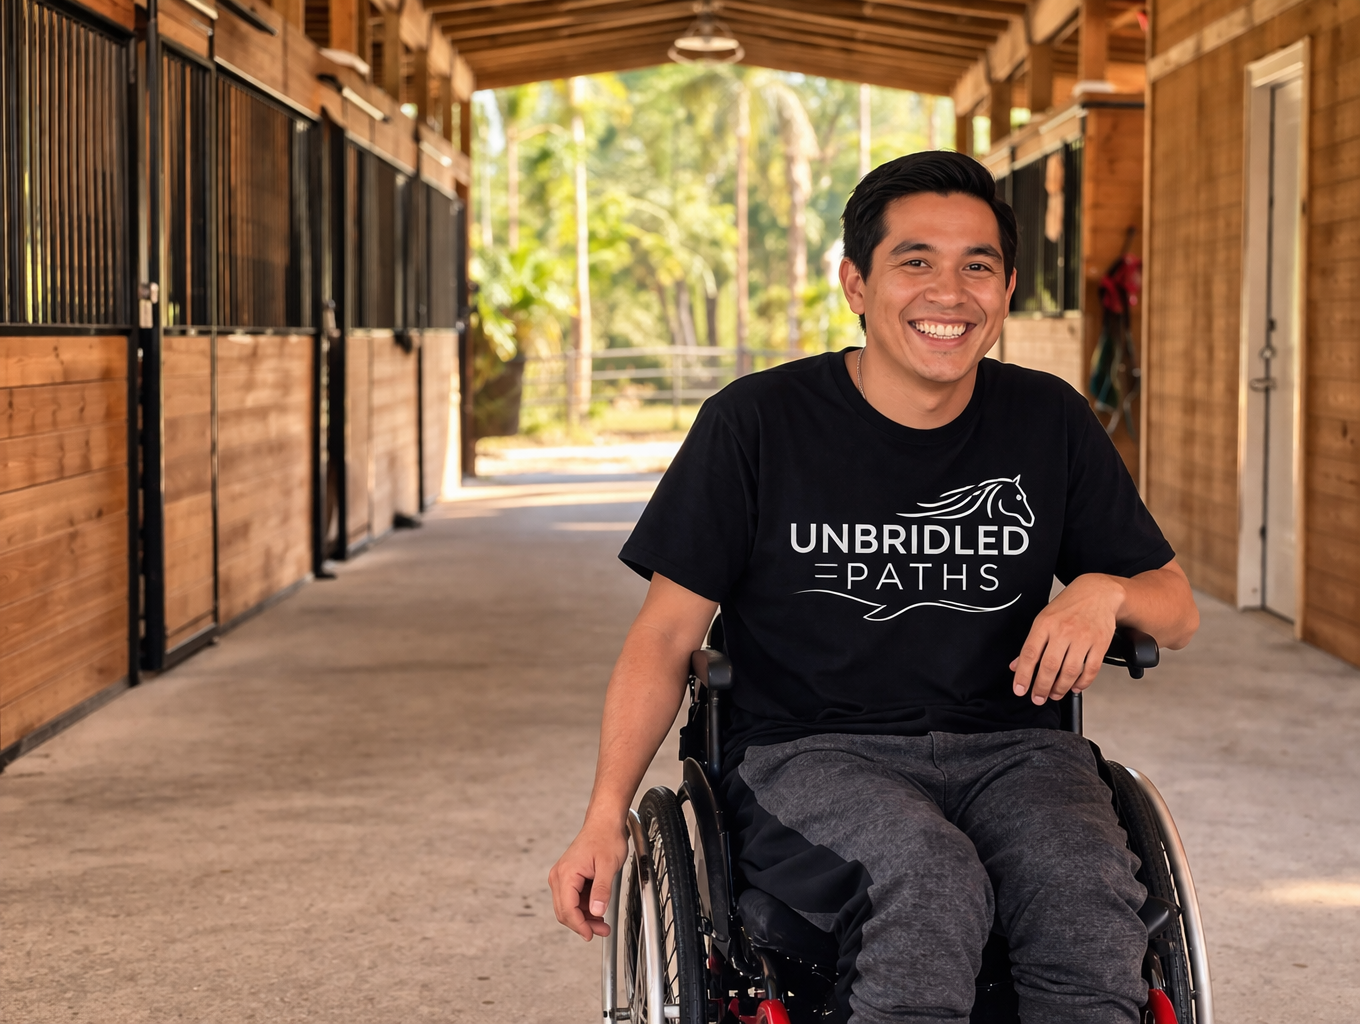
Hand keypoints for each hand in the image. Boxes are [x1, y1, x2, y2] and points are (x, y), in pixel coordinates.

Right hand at [548, 817, 627, 940]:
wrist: (604, 822)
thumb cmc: (606, 837)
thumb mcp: (608, 866)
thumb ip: (602, 890)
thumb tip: (597, 911)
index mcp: (566, 874)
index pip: (567, 909)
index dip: (579, 925)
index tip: (590, 935)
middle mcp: (559, 876)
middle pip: (564, 911)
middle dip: (582, 924)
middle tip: (602, 931)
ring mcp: (563, 876)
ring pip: (568, 907)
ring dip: (584, 918)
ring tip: (603, 924)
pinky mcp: (569, 876)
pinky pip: (573, 899)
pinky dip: (584, 907)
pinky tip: (598, 910)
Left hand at [1011, 574, 1125, 704]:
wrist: (1098, 593)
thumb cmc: (1068, 606)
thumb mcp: (1044, 619)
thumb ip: (1031, 644)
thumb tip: (1016, 666)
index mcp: (1045, 624)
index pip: (1030, 654)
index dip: (1023, 675)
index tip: (1020, 690)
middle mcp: (1063, 631)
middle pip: (1050, 666)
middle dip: (1042, 687)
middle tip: (1037, 698)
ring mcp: (1083, 638)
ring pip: (1070, 672)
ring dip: (1060, 689)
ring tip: (1054, 695)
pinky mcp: (1100, 644)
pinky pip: (1090, 670)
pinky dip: (1082, 683)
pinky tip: (1074, 687)